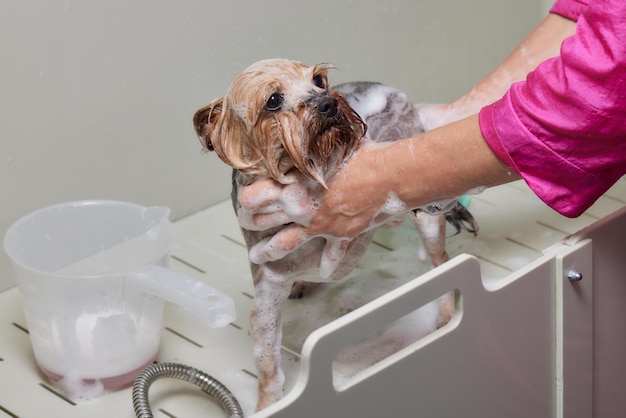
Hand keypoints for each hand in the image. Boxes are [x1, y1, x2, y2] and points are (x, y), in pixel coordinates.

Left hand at [243, 142, 405, 264]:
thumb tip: (297, 134)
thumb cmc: (359, 155)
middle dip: (253, 223)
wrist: (388, 175)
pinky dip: (327, 263)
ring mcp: (319, 225)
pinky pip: (330, 254)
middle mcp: (300, 208)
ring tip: (257, 256)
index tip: (246, 201)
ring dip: (268, 250)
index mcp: (292, 184)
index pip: (254, 197)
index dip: (247, 199)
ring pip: (285, 243)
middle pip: (264, 222)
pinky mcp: (340, 234)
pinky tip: (322, 272)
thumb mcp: (325, 144)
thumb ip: (306, 148)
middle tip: (247, 224)